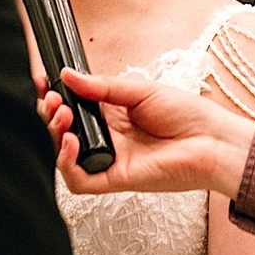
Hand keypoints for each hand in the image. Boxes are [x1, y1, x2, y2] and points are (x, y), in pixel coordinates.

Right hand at [49, 68, 254, 197]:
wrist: (211, 140)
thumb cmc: (186, 114)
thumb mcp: (139, 90)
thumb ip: (101, 85)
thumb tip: (67, 74)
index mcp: (110, 113)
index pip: (71, 106)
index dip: (54, 96)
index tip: (43, 82)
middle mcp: (106, 137)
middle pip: (63, 131)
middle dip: (50, 113)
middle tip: (52, 99)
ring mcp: (108, 159)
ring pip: (65, 155)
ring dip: (54, 134)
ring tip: (61, 115)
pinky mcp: (114, 180)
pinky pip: (79, 180)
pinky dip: (66, 163)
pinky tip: (71, 142)